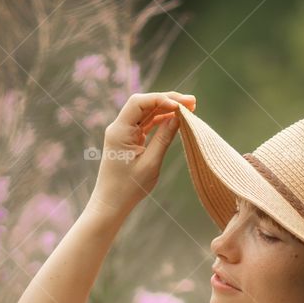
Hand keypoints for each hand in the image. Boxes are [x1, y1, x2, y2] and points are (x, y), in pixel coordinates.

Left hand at [88, 90, 196, 214]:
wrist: (111, 203)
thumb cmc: (129, 187)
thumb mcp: (150, 163)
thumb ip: (164, 138)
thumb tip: (178, 117)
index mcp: (119, 131)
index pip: (139, 103)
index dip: (161, 99)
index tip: (181, 106)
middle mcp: (119, 127)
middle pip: (144, 104)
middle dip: (168, 100)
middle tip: (192, 102)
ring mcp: (124, 132)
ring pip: (147, 112)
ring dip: (167, 108)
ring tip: (189, 108)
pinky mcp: (129, 139)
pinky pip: (146, 123)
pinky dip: (161, 119)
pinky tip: (177, 119)